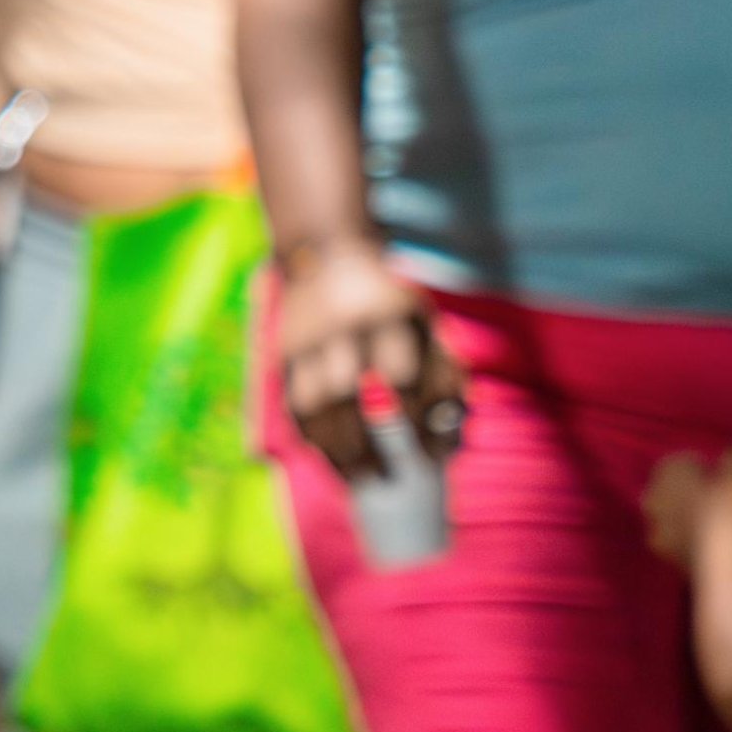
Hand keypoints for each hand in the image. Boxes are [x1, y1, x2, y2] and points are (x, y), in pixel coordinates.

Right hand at [272, 235, 464, 481]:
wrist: (327, 250)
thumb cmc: (392, 302)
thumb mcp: (426, 323)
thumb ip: (444, 375)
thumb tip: (448, 439)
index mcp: (385, 313)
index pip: (400, 377)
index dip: (416, 422)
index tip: (429, 457)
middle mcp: (340, 325)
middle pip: (347, 393)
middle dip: (366, 444)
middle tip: (386, 479)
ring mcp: (305, 337)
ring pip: (311, 402)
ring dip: (332, 449)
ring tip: (354, 481)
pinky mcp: (283, 349)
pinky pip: (291, 402)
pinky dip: (309, 436)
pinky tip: (326, 458)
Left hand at [646, 448, 731, 572]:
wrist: (725, 563)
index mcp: (667, 470)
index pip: (682, 462)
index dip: (703, 469)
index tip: (723, 479)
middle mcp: (652, 496)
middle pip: (672, 489)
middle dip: (691, 492)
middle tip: (720, 501)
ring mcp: (654, 526)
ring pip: (670, 516)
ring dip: (687, 518)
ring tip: (716, 526)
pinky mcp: (663, 555)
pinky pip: (676, 541)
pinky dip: (688, 540)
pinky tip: (709, 546)